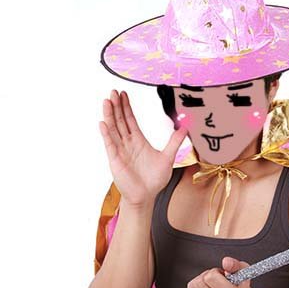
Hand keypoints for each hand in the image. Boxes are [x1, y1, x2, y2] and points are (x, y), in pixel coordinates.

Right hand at [99, 90, 187, 206]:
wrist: (146, 196)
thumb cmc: (154, 179)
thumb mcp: (168, 157)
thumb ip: (175, 141)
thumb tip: (185, 127)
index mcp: (138, 141)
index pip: (130, 120)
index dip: (126, 107)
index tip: (123, 94)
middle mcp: (127, 143)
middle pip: (120, 121)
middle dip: (117, 106)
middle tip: (114, 91)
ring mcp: (120, 151)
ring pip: (113, 129)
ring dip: (110, 115)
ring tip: (107, 101)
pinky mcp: (115, 160)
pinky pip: (110, 145)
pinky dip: (106, 134)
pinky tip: (103, 123)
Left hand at [187, 256, 252, 287]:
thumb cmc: (238, 284)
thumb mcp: (242, 270)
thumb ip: (234, 265)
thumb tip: (226, 262)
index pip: (211, 277)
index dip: (215, 272)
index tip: (222, 275)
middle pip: (200, 281)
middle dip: (207, 276)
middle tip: (216, 279)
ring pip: (193, 286)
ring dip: (201, 280)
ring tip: (212, 284)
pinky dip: (196, 287)